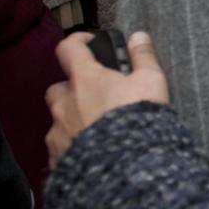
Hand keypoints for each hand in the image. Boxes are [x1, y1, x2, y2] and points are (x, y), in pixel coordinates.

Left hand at [45, 31, 169, 169]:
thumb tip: (138, 36)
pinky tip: (92, 155)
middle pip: (58, 88)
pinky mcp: (57, 159)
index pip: (68, 49)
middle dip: (72, 90)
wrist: (124, 172)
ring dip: (72, 120)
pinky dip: (72, 147)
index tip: (90, 44)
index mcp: (84, 80)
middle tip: (95, 98)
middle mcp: (64, 104)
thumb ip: (143, 57)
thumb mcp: (151, 83)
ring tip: (96, 131)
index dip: (78, 42)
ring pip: (58, 120)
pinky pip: (60, 148)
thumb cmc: (137, 120)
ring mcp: (57, 133)